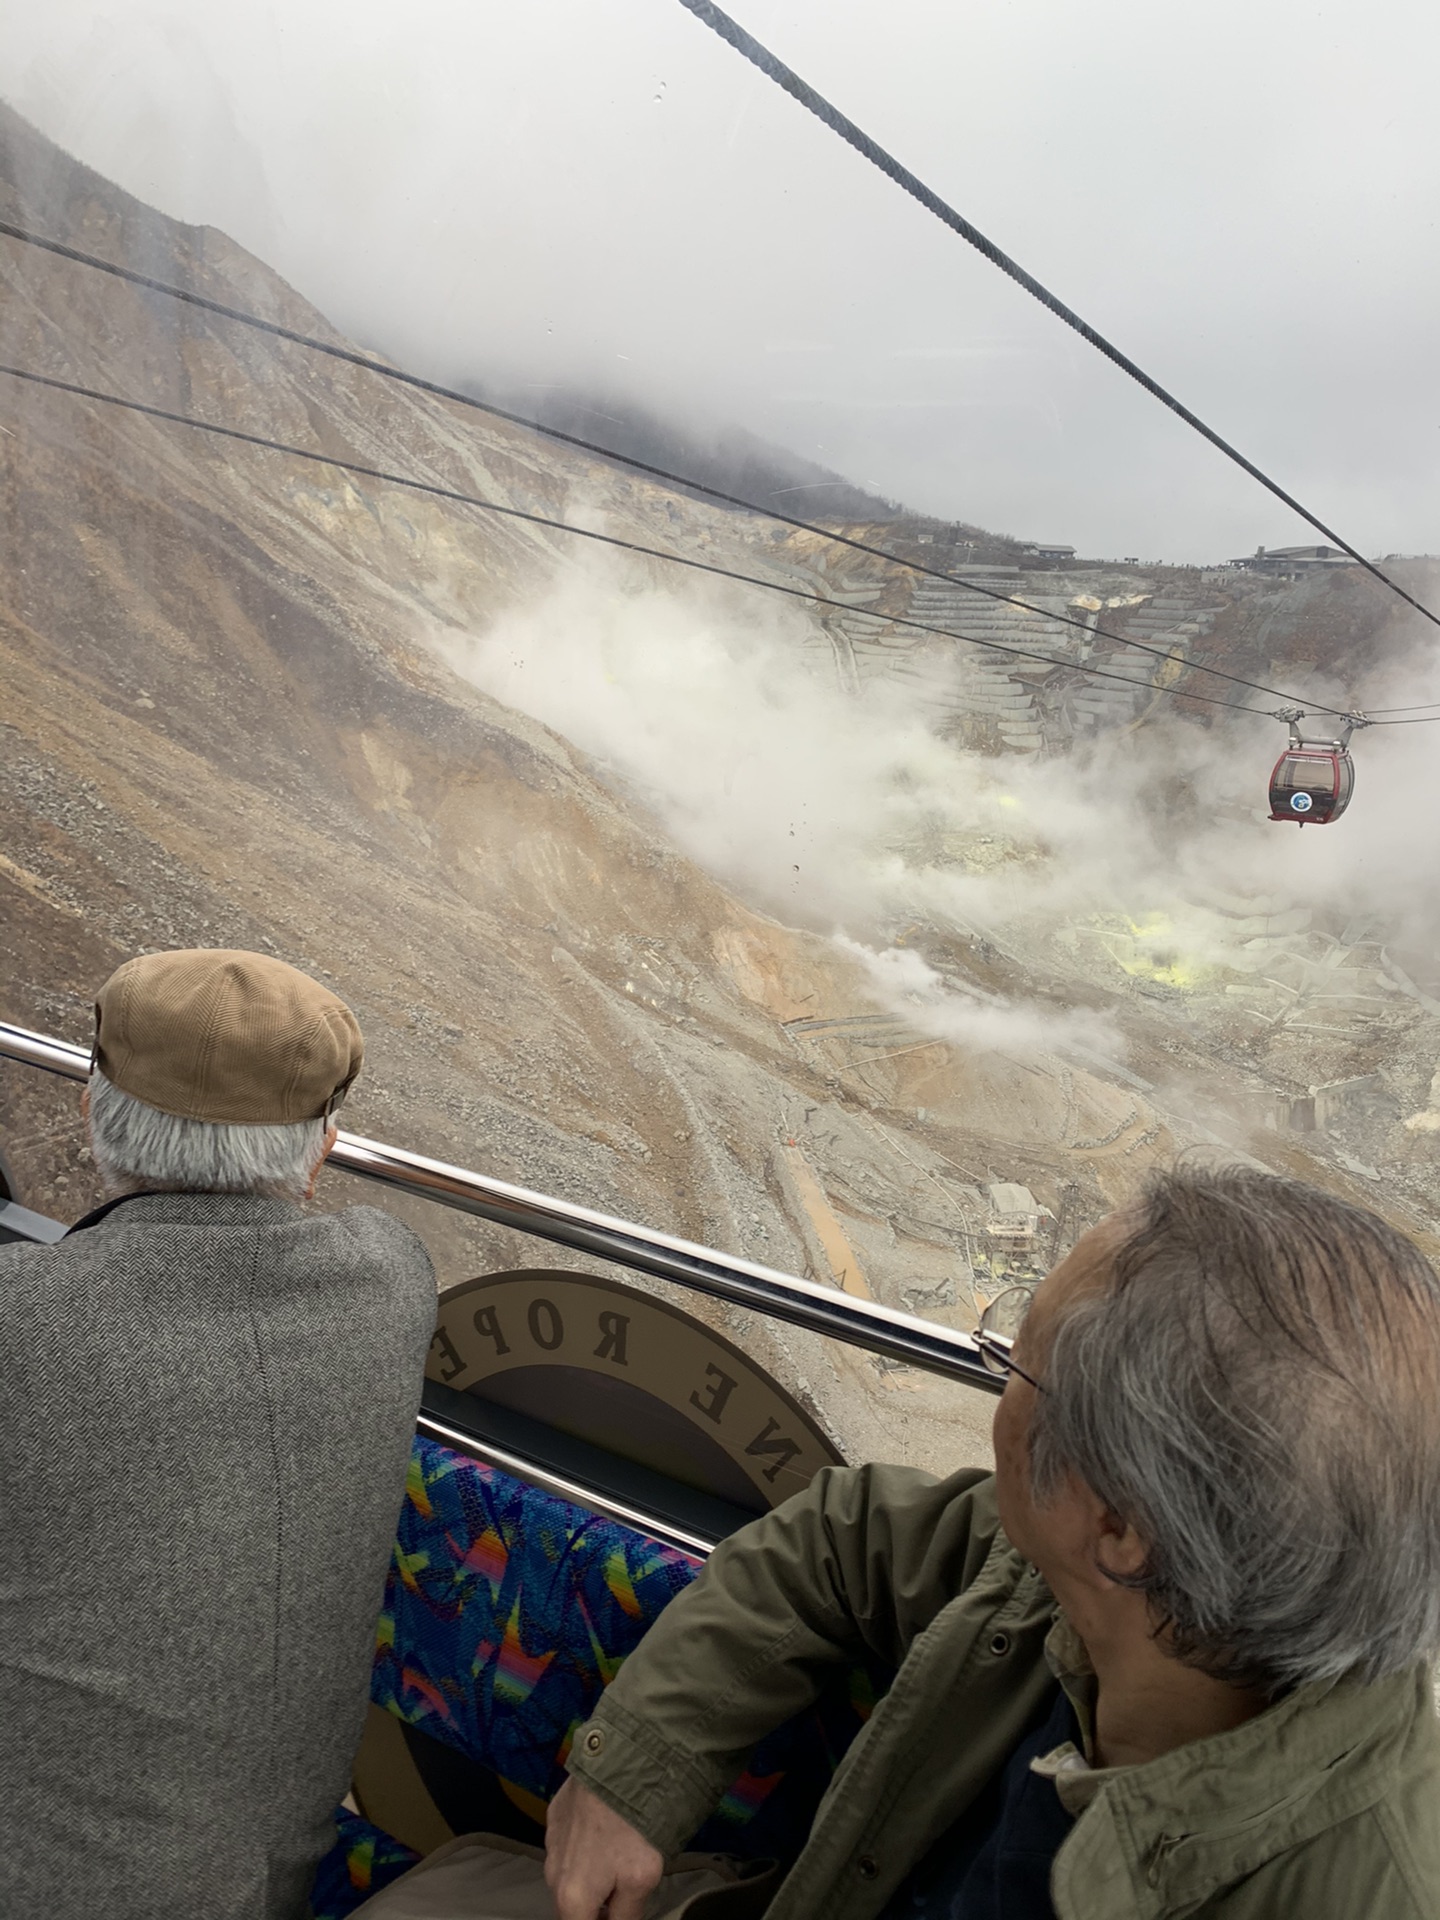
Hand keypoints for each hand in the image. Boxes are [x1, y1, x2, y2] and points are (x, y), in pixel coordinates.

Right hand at [544, 1777, 665, 1919]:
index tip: (618, 1910)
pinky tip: (608, 1828)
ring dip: (590, 1873)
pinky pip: (568, 1841)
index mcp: (571, 1897)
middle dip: (596, 1903)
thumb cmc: (632, 1823)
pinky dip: (585, 1843)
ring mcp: (551, 1840)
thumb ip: (626, 1915)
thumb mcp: (642, 1880)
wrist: (619, 1761)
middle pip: (573, 1904)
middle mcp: (552, 1873)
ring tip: (620, 1853)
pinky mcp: (556, 1813)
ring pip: (569, 1872)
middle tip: (624, 1888)